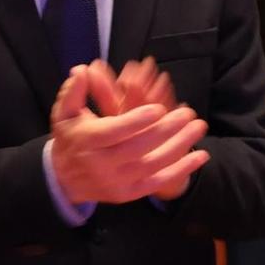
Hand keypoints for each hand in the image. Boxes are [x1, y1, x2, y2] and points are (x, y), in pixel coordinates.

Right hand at [50, 63, 208, 206]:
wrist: (65, 180)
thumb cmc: (70, 138)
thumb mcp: (64, 113)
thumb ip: (73, 92)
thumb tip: (81, 71)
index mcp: (88, 141)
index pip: (115, 131)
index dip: (137, 120)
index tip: (160, 107)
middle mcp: (102, 164)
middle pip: (139, 147)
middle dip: (166, 130)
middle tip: (188, 113)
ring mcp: (116, 181)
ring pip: (153, 164)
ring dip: (179, 146)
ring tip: (198, 127)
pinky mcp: (128, 193)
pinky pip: (158, 182)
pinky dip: (181, 170)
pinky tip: (200, 156)